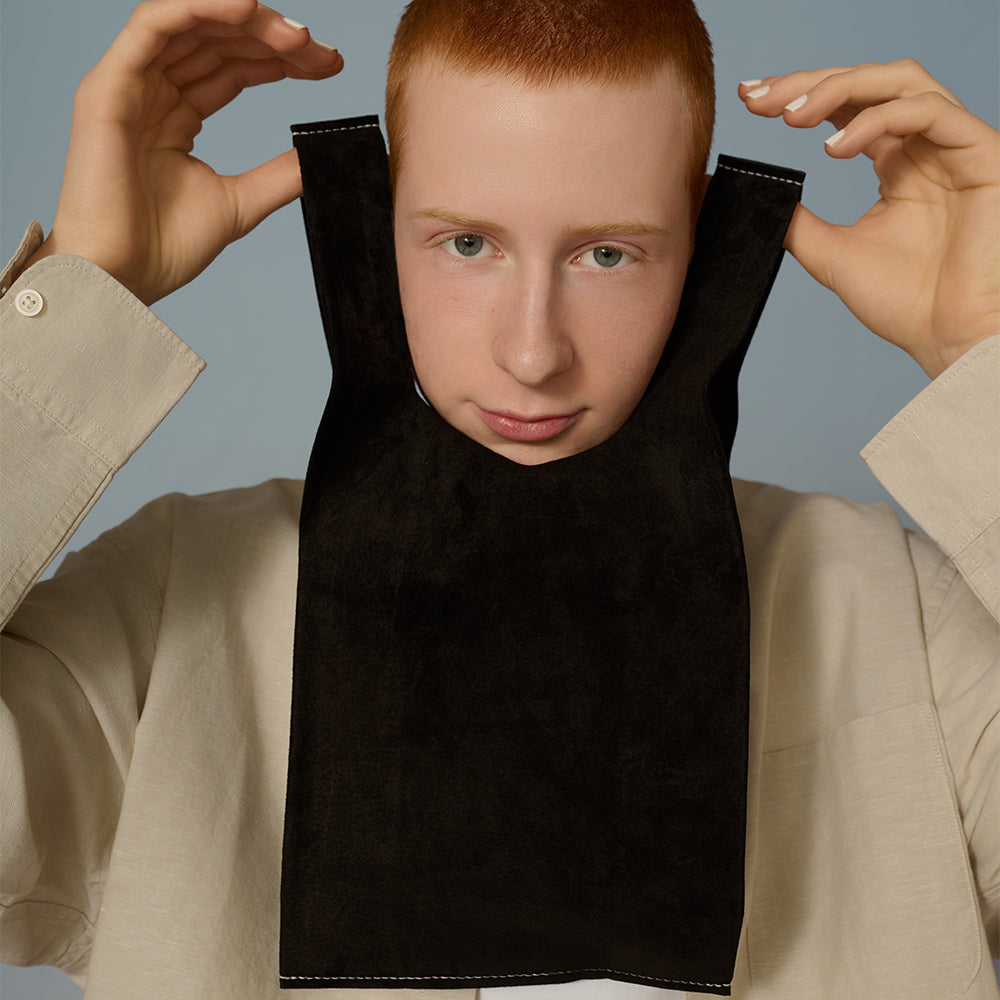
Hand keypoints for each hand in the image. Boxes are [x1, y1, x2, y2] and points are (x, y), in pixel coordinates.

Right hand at [25, 0, 342, 304]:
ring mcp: (130, 85)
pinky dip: (201, 8)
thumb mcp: (241, 202)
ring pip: (192, 24)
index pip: (235, 68)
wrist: (124, 275)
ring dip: (248, 22)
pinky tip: (249, 8)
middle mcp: (153, 92)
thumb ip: (280, 174)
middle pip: (218, 42)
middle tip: (324, 54)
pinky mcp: (110, 84)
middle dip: (275, 41)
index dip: (282, 61)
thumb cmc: (166, 246)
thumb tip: (325, 155)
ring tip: (299, 37)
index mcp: (178, 116)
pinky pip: (156, 24)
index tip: (331, 68)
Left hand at [740, 60, 999, 377]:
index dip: (799, 94)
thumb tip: (753, 196)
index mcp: (893, 162)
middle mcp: (923, 145)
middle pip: (867, 82)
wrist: (948, 336)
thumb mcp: (830, 253)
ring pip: (898, 81)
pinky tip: (834, 146)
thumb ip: (796, 222)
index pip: (845, 107)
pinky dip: (875, 120)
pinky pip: (927, 111)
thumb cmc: (904, 301)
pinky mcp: (980, 152)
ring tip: (791, 117)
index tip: (749, 99)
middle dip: (809, 82)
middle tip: (760, 98)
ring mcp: (952, 144)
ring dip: (838, 91)